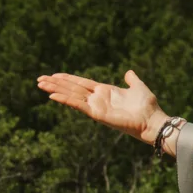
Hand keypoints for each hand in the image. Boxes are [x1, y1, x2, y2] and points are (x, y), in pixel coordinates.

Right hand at [37, 67, 163, 141]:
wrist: (152, 120)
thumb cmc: (147, 106)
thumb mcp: (138, 87)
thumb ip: (131, 80)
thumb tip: (128, 72)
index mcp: (105, 91)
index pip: (81, 83)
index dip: (67, 78)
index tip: (54, 74)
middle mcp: (97, 99)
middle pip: (72, 88)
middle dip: (56, 83)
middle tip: (39, 79)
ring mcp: (96, 107)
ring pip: (71, 95)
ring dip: (56, 90)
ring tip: (40, 84)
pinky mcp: (97, 114)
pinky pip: (78, 105)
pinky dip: (66, 100)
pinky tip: (53, 95)